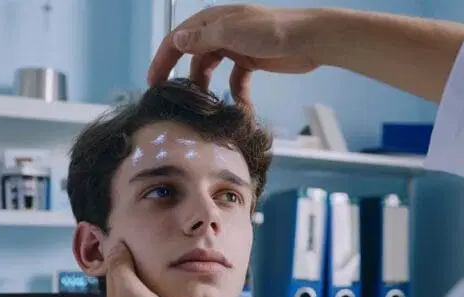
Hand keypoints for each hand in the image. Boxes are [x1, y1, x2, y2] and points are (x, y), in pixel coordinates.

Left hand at [104, 241, 197, 296]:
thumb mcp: (130, 290)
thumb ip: (121, 268)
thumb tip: (115, 246)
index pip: (114, 274)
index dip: (121, 256)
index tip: (132, 241)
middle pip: (124, 290)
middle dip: (132, 274)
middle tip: (145, 255)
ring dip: (143, 290)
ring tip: (157, 277)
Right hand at [148, 5, 322, 101]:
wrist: (310, 39)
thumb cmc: (272, 31)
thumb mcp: (231, 33)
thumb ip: (203, 38)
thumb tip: (177, 40)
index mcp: (212, 21)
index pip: (178, 39)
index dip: (162, 59)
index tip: (153, 83)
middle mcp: (221, 32)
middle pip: (192, 56)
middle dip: (182, 78)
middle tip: (174, 102)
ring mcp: (237, 46)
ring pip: (212, 69)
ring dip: (207, 88)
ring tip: (204, 109)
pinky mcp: (252, 61)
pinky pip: (236, 80)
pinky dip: (235, 95)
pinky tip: (240, 109)